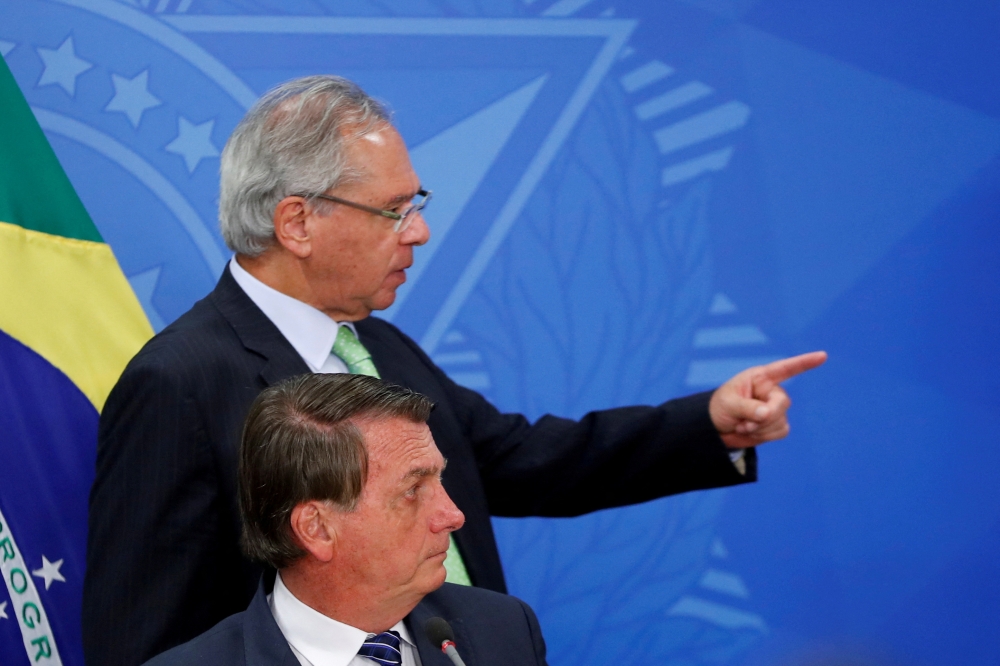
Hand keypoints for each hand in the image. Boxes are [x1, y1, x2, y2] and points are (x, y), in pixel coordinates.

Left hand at [708, 351, 826, 448]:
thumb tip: (767, 413)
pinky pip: (781, 431)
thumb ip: (747, 407)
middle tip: (745, 423)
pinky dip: (764, 435)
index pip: (785, 369)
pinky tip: (751, 432)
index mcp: (760, 377)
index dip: (804, 362)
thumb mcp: (728, 404)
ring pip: (781, 420)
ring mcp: (776, 408)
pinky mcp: (777, 424)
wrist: (717, 429)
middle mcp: (771, 391)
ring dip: (760, 428)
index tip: (822, 356)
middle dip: (765, 416)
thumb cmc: (720, 408)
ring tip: (742, 425)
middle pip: (782, 403)